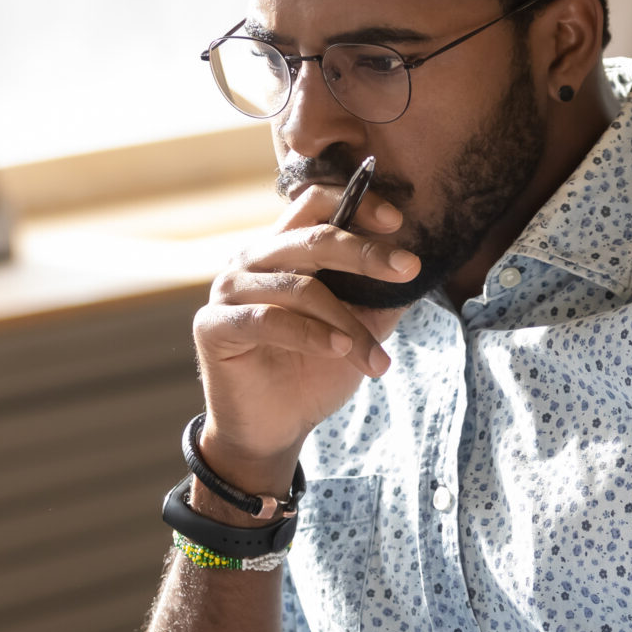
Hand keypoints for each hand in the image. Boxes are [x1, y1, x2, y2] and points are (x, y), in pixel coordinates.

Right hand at [192, 181, 415, 492]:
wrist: (275, 428)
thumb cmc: (313, 372)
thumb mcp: (358, 329)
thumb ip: (379, 297)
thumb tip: (417, 271)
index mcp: (283, 249)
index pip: (314, 204)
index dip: (355, 203)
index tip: (397, 222)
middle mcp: (252, 259)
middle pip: (312, 237)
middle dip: (365, 254)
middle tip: (408, 269)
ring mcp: (229, 289)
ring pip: (300, 287)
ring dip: (346, 322)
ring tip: (375, 357)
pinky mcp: (214, 325)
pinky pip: (268, 320)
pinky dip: (311, 335)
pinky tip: (340, 350)